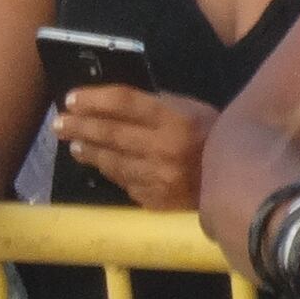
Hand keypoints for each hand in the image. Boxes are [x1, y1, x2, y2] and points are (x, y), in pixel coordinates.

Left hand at [55, 83, 216, 208]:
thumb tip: (110, 104)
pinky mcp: (157, 199)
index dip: (93, 99)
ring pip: (112, 162)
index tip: (71, 99)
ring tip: (74, 145)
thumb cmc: (212, 135)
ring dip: (88, 152)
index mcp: (176, 119)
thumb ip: (155, 105)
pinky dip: (112, 172)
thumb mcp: (191, 109)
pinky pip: (126, 183)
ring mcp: (159, 176)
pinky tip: (100, 165)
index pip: (124, 103)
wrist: (240, 179)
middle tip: (59, 123)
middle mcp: (165, 148)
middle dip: (79, 127)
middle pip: (110, 134)